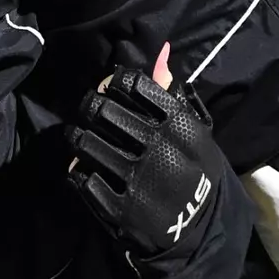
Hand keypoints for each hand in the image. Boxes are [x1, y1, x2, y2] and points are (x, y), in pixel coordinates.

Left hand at [66, 44, 229, 268]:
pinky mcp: (122, 209)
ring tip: (84, 140)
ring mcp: (140, 179)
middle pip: (101, 109)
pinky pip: (81, 177)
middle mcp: (160, 148)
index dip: (113, 83)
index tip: (111, 92)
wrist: (200, 228)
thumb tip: (160, 50)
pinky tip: (88, 170)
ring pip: (84, 141)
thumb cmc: (192, 168)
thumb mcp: (191, 129)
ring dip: (79, 138)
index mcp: (179, 124)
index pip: (130, 84)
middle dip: (90, 109)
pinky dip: (79, 172)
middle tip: (91, 115)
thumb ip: (170, 91)